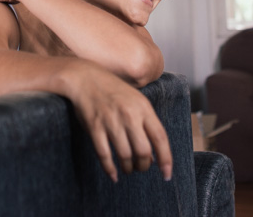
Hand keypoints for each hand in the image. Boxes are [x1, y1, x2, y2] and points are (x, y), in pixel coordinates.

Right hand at [65, 62, 172, 182]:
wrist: (85, 78)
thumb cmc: (113, 90)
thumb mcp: (136, 100)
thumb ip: (145, 122)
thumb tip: (153, 154)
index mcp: (143, 107)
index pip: (160, 138)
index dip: (165, 159)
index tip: (167, 174)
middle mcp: (129, 115)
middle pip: (143, 151)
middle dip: (144, 166)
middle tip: (141, 168)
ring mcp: (111, 121)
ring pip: (125, 156)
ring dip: (128, 168)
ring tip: (128, 169)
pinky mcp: (95, 127)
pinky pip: (105, 155)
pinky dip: (110, 169)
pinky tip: (113, 174)